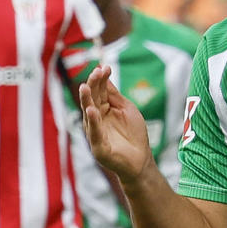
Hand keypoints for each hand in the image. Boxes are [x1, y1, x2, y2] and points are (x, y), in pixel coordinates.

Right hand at [79, 66, 150, 183]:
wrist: (140, 160)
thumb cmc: (133, 134)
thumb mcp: (126, 109)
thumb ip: (114, 94)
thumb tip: (104, 74)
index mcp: (102, 109)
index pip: (99, 91)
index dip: (101, 79)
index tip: (105, 67)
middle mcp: (95, 119)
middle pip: (92, 99)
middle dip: (93, 85)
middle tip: (96, 72)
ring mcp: (95, 133)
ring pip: (89, 114)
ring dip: (87, 100)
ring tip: (85, 87)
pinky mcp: (98, 147)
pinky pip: (95, 133)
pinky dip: (94, 122)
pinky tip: (92, 110)